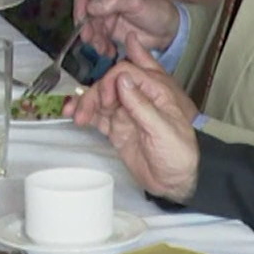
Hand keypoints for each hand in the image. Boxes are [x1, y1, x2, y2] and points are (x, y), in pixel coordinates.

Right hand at [72, 40, 201, 201]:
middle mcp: (140, 98)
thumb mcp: (163, 129)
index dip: (113, 81)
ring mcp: (126, 112)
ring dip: (85, 102)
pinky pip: (97, 115)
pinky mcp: (116, 128)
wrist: (175, 182)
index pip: (129, 72)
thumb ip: (141, 105)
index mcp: (157, 91)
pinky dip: (84, 114)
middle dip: (95, 92)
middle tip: (87, 112)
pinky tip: (75, 116)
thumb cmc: (179, 153)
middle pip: (110, 83)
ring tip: (77, 116)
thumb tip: (122, 79)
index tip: (106, 99)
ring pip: (100, 98)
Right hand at [75, 0, 179, 56]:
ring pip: (89, 24)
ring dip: (92, 38)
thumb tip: (90, 7)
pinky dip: (100, 45)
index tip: (82, 16)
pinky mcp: (108, 29)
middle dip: (86, 25)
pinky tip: (108, 51)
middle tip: (90, 38)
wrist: (169, 31)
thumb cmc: (156, 9)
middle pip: (85, 8)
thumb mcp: (137, 1)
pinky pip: (97, 37)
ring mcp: (105, 13)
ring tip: (102, 48)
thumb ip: (114, 1)